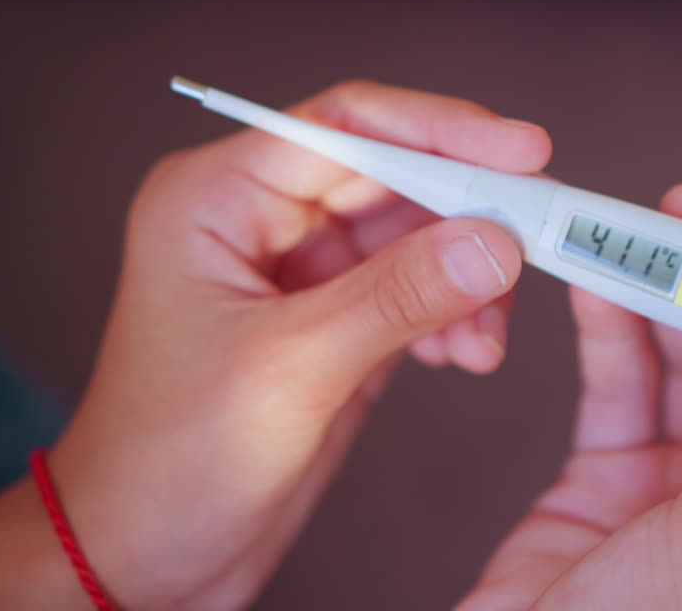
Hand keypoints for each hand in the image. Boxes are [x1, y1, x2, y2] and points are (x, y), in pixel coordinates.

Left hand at [46, 81, 549, 608]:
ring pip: (417, 235)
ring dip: (468, 277)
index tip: (522, 152)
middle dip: (468, 214)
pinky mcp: (336, 319)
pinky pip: (418, 288)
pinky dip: (454, 313)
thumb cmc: (169, 460)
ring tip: (485, 339)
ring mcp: (304, 270)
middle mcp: (261, 219)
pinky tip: (461, 353)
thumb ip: (397, 297)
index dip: (441, 131)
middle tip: (537, 241)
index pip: (344, 126)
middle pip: (393, 177)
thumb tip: (493, 241)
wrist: (144, 555)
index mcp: (217, 198)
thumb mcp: (289, 369)